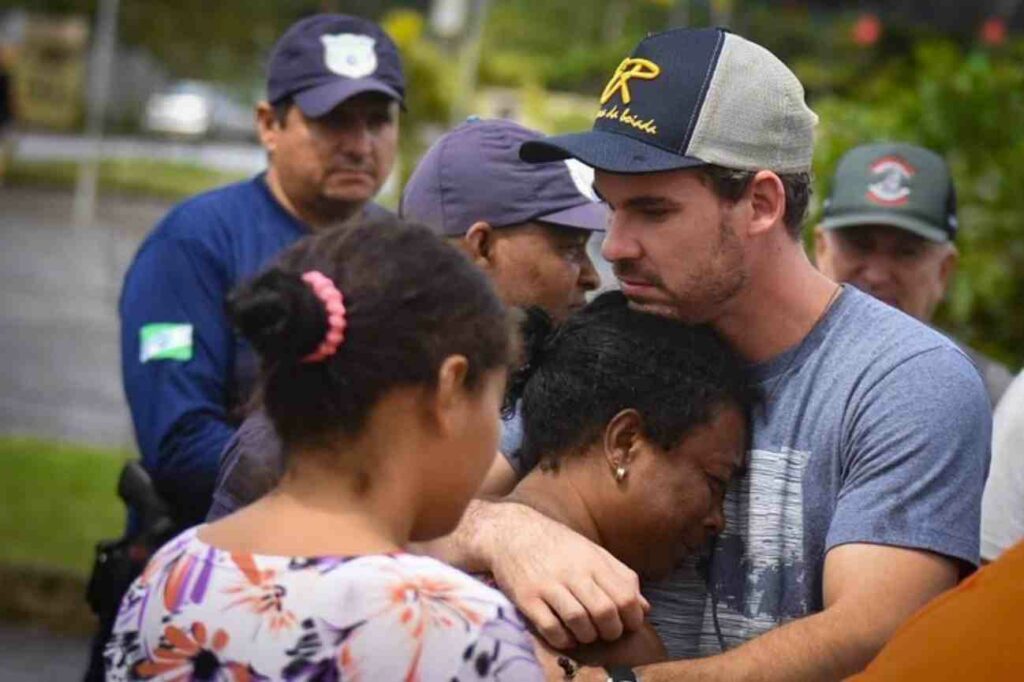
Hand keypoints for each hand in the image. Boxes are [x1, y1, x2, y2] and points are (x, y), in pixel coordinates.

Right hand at [482, 502, 648, 649]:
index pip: (624, 596)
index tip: (627, 624)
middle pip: (604, 612)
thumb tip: (644, 608)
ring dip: (588, 636)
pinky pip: (550, 628)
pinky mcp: (527, 598)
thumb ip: (620, 577)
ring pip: (579, 622)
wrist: (511, 532)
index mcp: (593, 560)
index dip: (631, 618)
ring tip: (586, 633)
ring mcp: (548, 585)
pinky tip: (565, 635)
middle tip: (606, 631)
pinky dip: (563, 639)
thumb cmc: (557, 545)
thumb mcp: (592, 552)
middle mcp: (572, 572)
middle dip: (611, 631)